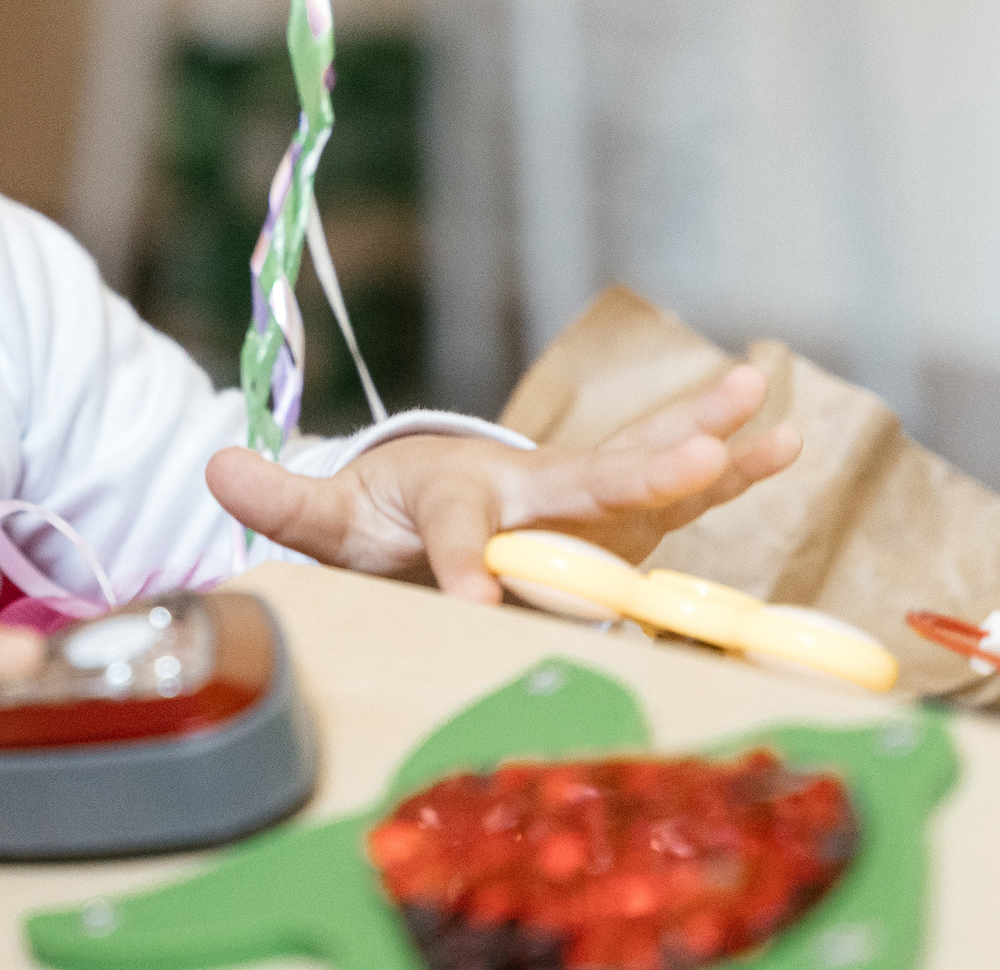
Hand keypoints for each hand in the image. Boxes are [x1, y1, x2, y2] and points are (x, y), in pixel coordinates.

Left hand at [204, 364, 797, 602]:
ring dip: (702, 436)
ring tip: (757, 397)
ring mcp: (580, 499)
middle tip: (688, 457)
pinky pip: (679, 494)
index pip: (459, 530)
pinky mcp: (617, 517)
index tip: (473, 602)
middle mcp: (529, 487)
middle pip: (583, 477)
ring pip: (643, 462)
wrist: (424, 493)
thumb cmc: (382, 512)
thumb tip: (215, 464)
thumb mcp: (326, 515)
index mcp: (456, 494)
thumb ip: (282, 499)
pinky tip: (784, 442)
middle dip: (636, 470)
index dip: (466, 565)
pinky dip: (730, 470)